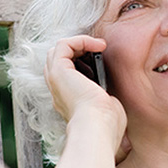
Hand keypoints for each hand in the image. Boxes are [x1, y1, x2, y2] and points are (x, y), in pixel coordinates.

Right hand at [44, 35, 127, 156]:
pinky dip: (81, 40)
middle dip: (77, 50)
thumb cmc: (106, 125)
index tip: (100, 63)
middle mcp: (58, 90)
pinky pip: (64, 44)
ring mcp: (56, 80)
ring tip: (98, 47)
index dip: (81, 62)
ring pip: (57, 50)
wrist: (98, 128)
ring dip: (79, 43)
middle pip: (58, 60)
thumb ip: (105, 99)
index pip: (66, 75)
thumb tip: (111, 96)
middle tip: (97, 52)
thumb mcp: (107, 109)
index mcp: (68, 101)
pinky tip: (98, 46)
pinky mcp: (59, 71)